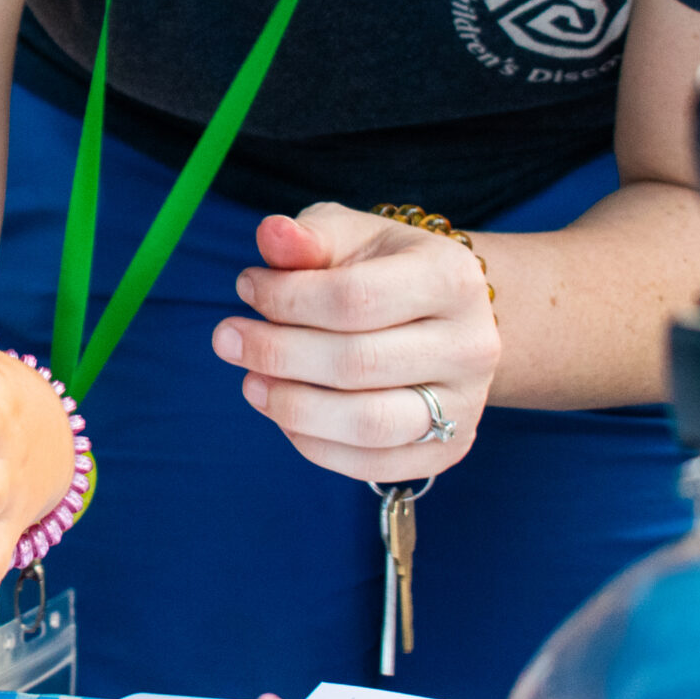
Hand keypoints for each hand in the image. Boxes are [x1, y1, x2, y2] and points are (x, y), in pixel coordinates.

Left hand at [213, 203, 498, 482]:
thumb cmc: (382, 267)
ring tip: (250, 383)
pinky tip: (284, 414)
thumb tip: (270, 234)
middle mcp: (472, 345)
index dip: (286, 298)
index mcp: (451, 278)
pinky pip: (373, 464)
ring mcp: (466, 404)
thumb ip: (308, 237)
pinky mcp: (449, 448)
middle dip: (276, 353)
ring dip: (292, 407)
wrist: (441, 315)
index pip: (354, 298)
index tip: (246, 286)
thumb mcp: (349, 236)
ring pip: (368, 424)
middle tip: (227, 338)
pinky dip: (316, 445)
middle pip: (357, 363)